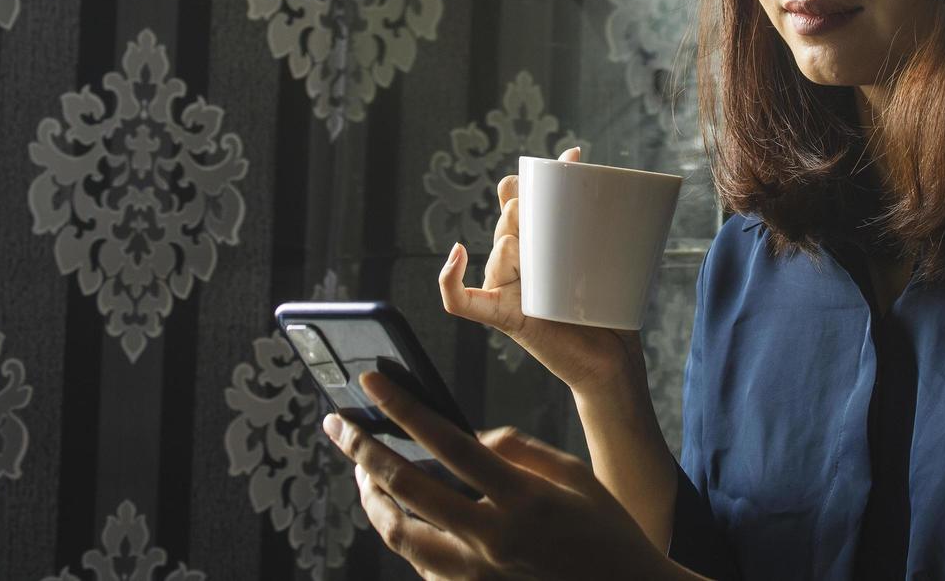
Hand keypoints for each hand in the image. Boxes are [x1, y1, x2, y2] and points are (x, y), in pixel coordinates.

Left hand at [324, 370, 689, 580]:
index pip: (449, 443)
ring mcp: (477, 575)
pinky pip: (420, 563)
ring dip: (372, 498)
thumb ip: (521, 450)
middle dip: (363, 450)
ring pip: (399, 534)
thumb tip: (475, 437)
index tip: (371, 382)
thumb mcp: (575, 477)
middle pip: (408, 488)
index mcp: (523, 499)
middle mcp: (492, 539)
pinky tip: (397, 513)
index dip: (404, 409)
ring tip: (360, 471)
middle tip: (338, 424)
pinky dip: (403, 533)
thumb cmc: (606, 533)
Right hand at [439, 147, 645, 397]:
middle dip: (523, 212)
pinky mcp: (503, 317)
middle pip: (507, 224)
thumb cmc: (609, 307)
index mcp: (535, 246)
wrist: (614, 360)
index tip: (561, 169)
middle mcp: (515, 265)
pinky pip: (461, 301)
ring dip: (514, 247)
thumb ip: (585, 212)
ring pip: (499, 251)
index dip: (524, 185)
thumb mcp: (598, 251)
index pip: (515, 203)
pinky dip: (450, 279)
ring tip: (538, 265)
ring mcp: (506, 290)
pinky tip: (457, 255)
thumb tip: (576, 154)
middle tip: (548, 223)